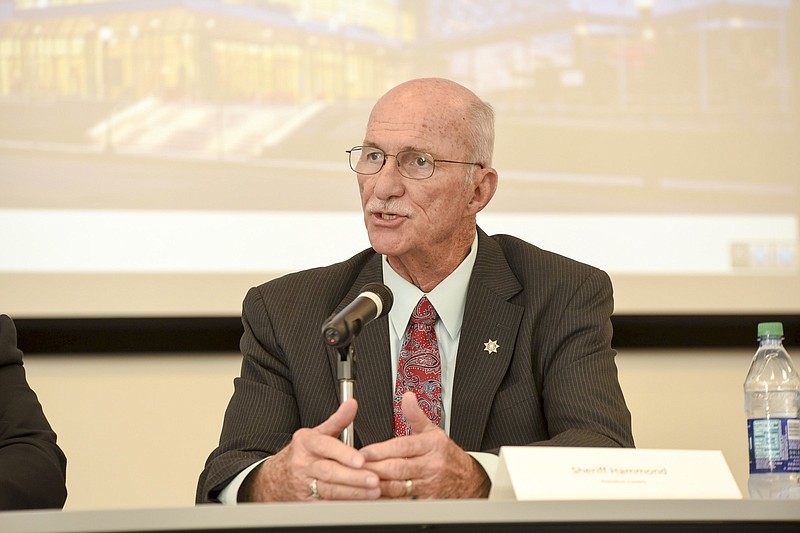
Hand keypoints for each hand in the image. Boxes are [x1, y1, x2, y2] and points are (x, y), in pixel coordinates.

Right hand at [241, 399, 379, 501]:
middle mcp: (303, 464)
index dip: (344, 454)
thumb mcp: (316, 433)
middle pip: (329, 472)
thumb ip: (338, 420)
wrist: (275, 478)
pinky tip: (360, 502)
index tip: (361, 460)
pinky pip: (327, 504)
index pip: (325, 447)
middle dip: (353, 477)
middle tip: (373, 479)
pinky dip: (344, 504)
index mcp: (306, 443)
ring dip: (353, 492)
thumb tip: (352, 404)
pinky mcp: (306, 502)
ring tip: (373, 492)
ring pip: (329, 490)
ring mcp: (304, 484)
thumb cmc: (302, 454)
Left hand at [360, 392, 489, 498]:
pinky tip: (374, 496)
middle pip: (398, 468)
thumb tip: (407, 396)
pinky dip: (387, 500)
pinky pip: (403, 501)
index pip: (403, 446)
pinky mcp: (426, 501)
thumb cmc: (446, 455)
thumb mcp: (433, 430)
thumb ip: (415, 415)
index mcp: (432, 445)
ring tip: (360, 481)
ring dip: (377, 484)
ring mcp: (429, 485)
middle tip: (355, 467)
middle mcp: (431, 465)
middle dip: (374, 467)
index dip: (381, 450)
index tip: (363, 452)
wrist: (467, 479)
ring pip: (398, 486)